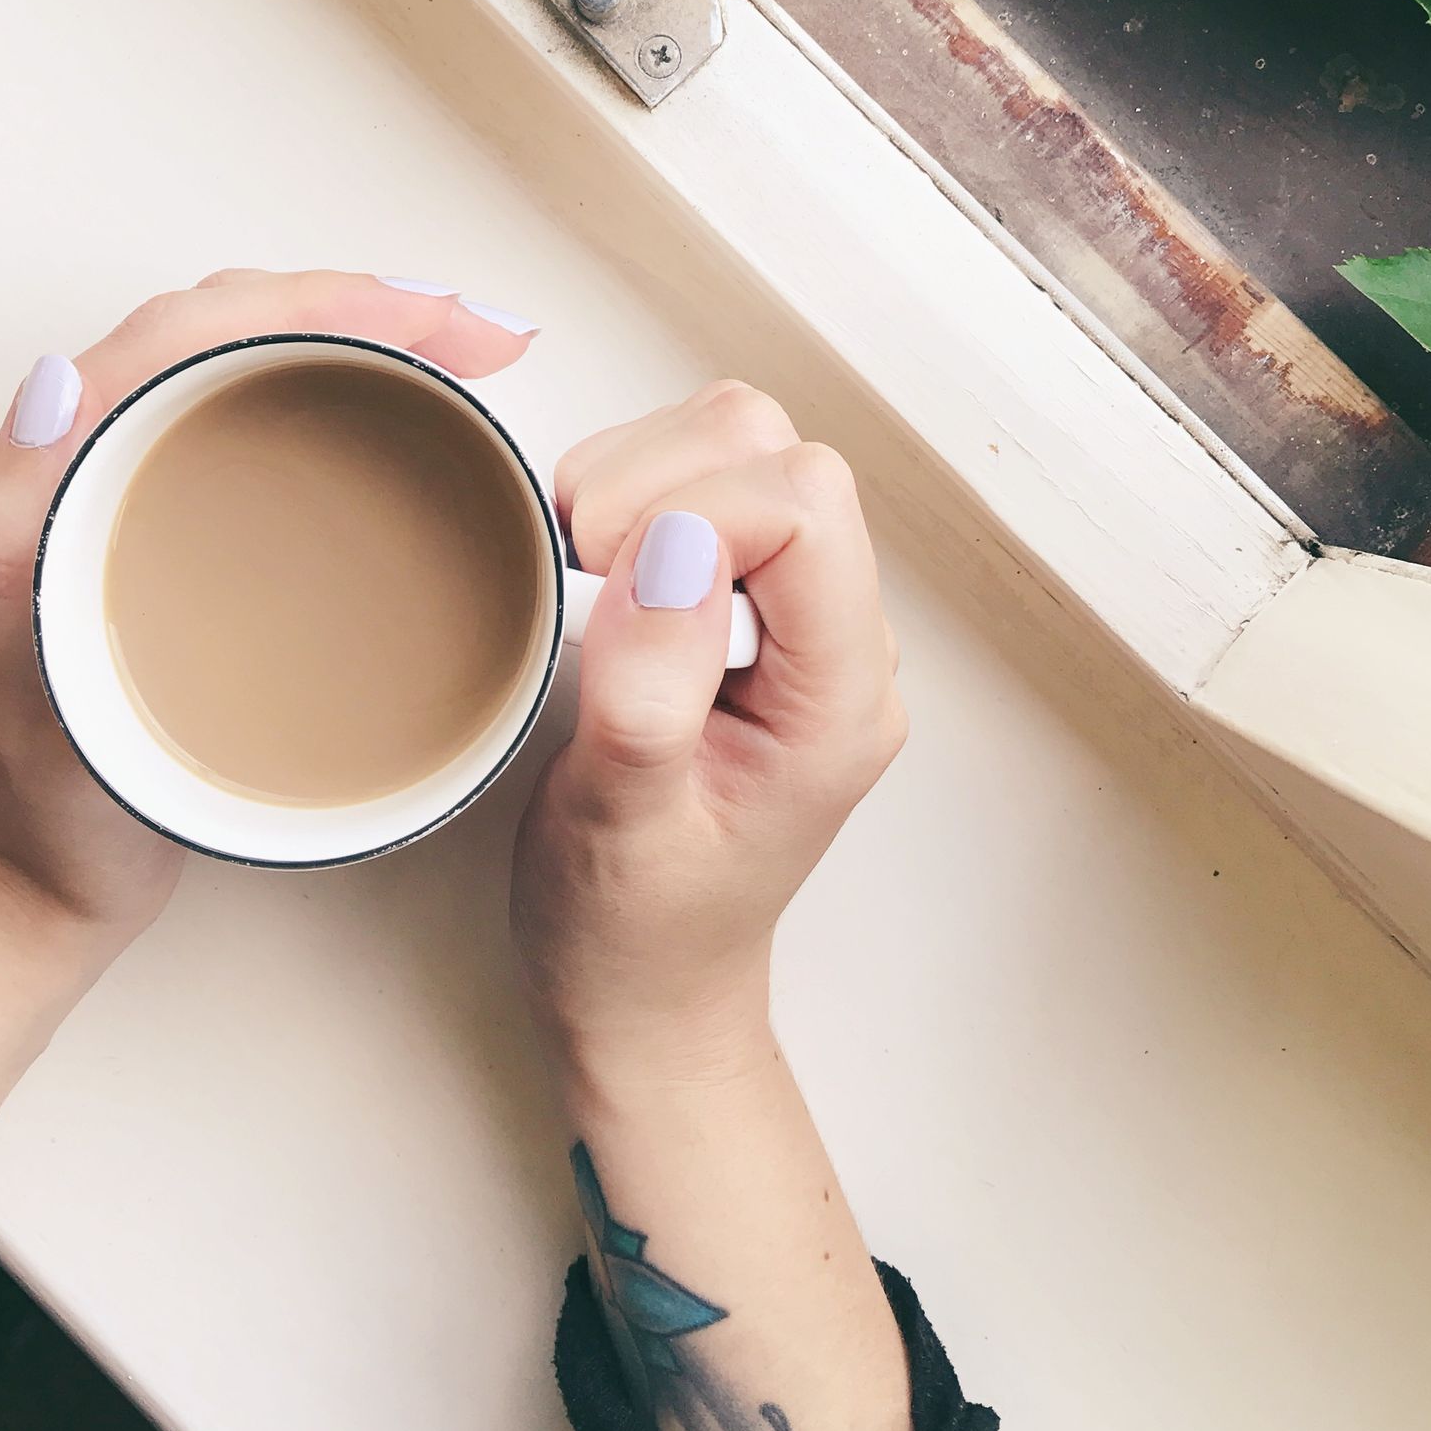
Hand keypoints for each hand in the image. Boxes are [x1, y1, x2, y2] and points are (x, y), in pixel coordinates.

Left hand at [0, 270, 538, 941]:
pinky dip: (344, 382)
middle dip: (363, 300)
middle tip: (476, 331)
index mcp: (35, 467)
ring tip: (462, 345)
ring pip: (253, 357)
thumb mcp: (12, 681)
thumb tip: (56, 382)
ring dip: (362, 330)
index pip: (183, 328)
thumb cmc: (36, 797)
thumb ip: (12, 538)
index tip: (428, 317)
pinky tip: (407, 401)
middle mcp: (77, 453)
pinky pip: (260, 412)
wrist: (42, 882)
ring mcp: (128, 482)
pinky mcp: (171, 518)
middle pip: (231, 322)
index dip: (314, 300)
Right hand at [510, 382, 906, 1078]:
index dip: (692, 515)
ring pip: (737, 440)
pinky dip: (632, 494)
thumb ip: (651, 690)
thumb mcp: (618, 827)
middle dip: (654, 485)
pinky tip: (604, 581)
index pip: (804, 505)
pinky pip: (701, 474)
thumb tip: (680, 543)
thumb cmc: (634, 932)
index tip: (612, 589)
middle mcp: (840, 640)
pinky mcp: (750, 594)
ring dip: (638, 483)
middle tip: (590, 586)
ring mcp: (799, 613)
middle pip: (774, 449)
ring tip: (593, 587)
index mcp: (837, 699)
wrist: (645, 990)